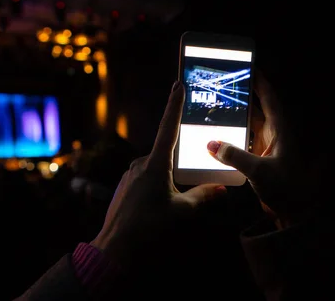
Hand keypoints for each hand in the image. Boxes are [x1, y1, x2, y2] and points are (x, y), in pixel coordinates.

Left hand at [91, 82, 226, 265]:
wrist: (114, 251)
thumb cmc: (149, 230)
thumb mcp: (182, 213)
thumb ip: (202, 197)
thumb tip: (220, 188)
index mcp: (155, 165)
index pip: (168, 128)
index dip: (174, 105)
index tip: (178, 83)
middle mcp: (140, 165)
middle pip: (166, 155)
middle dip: (181, 164)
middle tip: (194, 178)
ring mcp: (129, 177)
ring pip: (157, 170)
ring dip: (169, 180)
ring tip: (177, 203)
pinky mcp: (124, 189)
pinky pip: (146, 181)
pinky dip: (158, 188)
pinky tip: (161, 209)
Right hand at [207, 74, 321, 227]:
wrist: (293, 213)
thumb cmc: (285, 189)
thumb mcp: (260, 171)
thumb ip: (235, 156)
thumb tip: (210, 144)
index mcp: (281, 130)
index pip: (270, 99)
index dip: (260, 82)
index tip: (247, 67)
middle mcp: (274, 134)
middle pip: (256, 108)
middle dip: (241, 96)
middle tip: (221, 84)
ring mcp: (266, 146)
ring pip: (248, 125)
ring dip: (234, 117)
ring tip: (213, 105)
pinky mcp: (259, 158)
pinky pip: (242, 141)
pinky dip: (231, 136)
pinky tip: (215, 134)